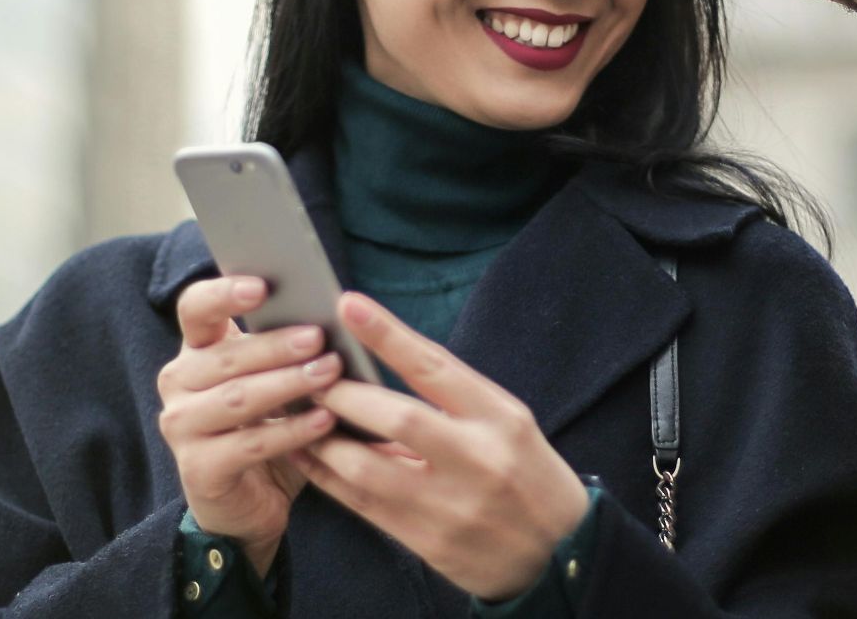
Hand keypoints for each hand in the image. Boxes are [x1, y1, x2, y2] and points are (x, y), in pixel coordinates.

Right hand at [156, 275, 340, 574]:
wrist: (249, 504)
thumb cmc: (269, 427)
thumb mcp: (277, 382)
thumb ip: (290, 351)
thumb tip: (336, 315)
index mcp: (197, 351)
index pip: (196, 308)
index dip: (223, 293)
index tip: (262, 286)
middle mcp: (179, 383)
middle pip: (225, 355)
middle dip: (276, 345)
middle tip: (320, 337)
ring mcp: (182, 427)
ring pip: (237, 398)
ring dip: (287, 384)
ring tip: (330, 373)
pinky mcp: (197, 469)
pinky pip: (249, 444)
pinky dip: (290, 431)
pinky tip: (324, 420)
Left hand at [289, 292, 589, 601]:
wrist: (558, 550)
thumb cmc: (526, 472)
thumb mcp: (507, 423)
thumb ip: (451, 401)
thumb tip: (378, 367)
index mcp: (500, 417)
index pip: (437, 367)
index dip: (389, 335)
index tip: (349, 306)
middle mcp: (478, 458)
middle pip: (397, 418)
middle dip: (344, 395)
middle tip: (309, 376)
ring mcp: (452, 505)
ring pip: (368, 469)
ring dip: (324, 440)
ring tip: (298, 416)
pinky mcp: (429, 542)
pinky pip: (363, 505)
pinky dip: (327, 477)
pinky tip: (307, 456)